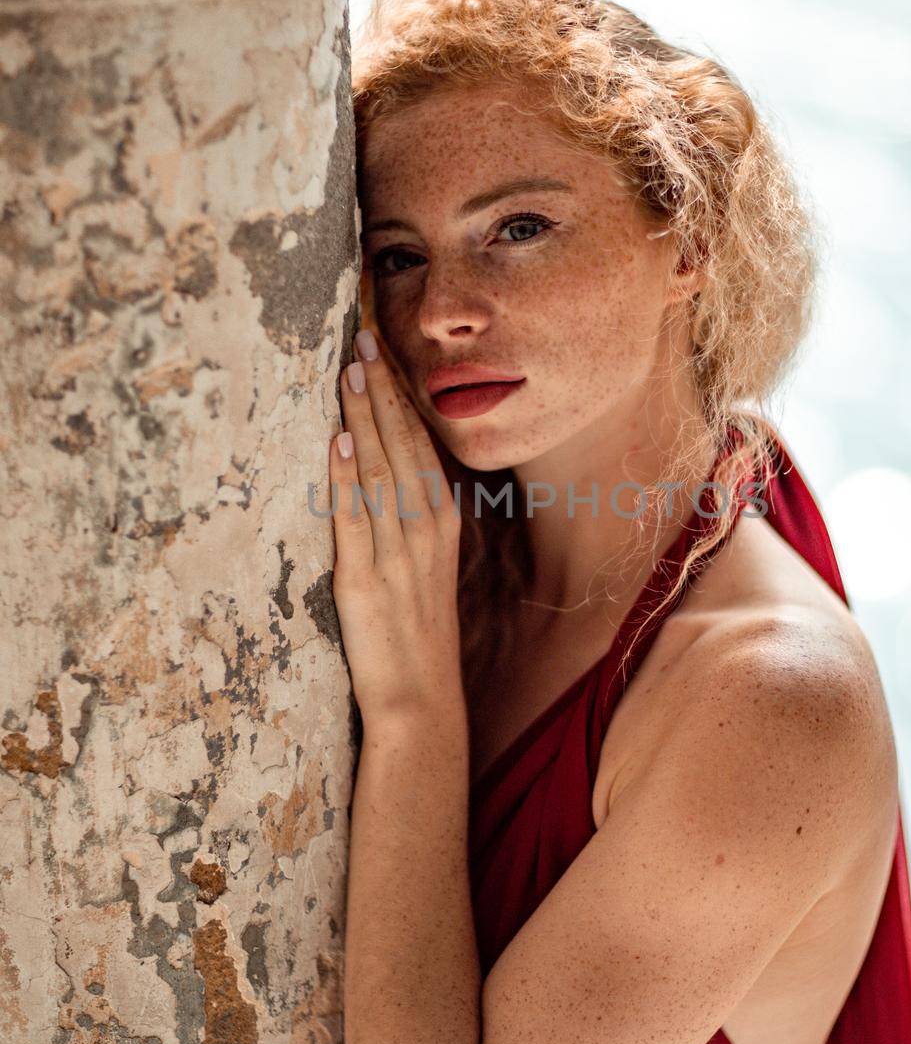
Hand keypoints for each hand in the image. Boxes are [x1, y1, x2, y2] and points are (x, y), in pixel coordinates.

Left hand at [329, 325, 463, 721]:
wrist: (421, 704)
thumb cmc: (419, 639)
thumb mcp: (426, 571)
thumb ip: (411, 524)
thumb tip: (382, 478)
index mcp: (441, 525)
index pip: (419, 447)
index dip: (399, 399)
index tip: (380, 356)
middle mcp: (424, 531)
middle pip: (401, 446)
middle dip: (381, 391)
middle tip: (362, 340)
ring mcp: (396, 553)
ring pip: (378, 470)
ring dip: (362, 416)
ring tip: (348, 370)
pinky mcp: (364, 580)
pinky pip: (353, 516)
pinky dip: (345, 475)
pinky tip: (336, 439)